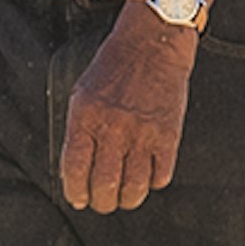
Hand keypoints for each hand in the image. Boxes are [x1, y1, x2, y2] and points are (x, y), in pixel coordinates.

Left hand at [61, 12, 195, 218]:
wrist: (153, 42)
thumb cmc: (115, 66)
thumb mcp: (83, 94)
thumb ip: (79, 131)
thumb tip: (77, 171)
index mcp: (86, 117)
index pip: (75, 170)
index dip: (76, 193)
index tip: (79, 199)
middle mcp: (113, 128)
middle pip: (105, 186)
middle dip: (102, 203)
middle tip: (103, 202)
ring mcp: (143, 133)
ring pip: (134, 188)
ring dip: (128, 200)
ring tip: (125, 197)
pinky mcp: (168, 134)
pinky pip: (161, 175)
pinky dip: (154, 183)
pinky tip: (148, 176)